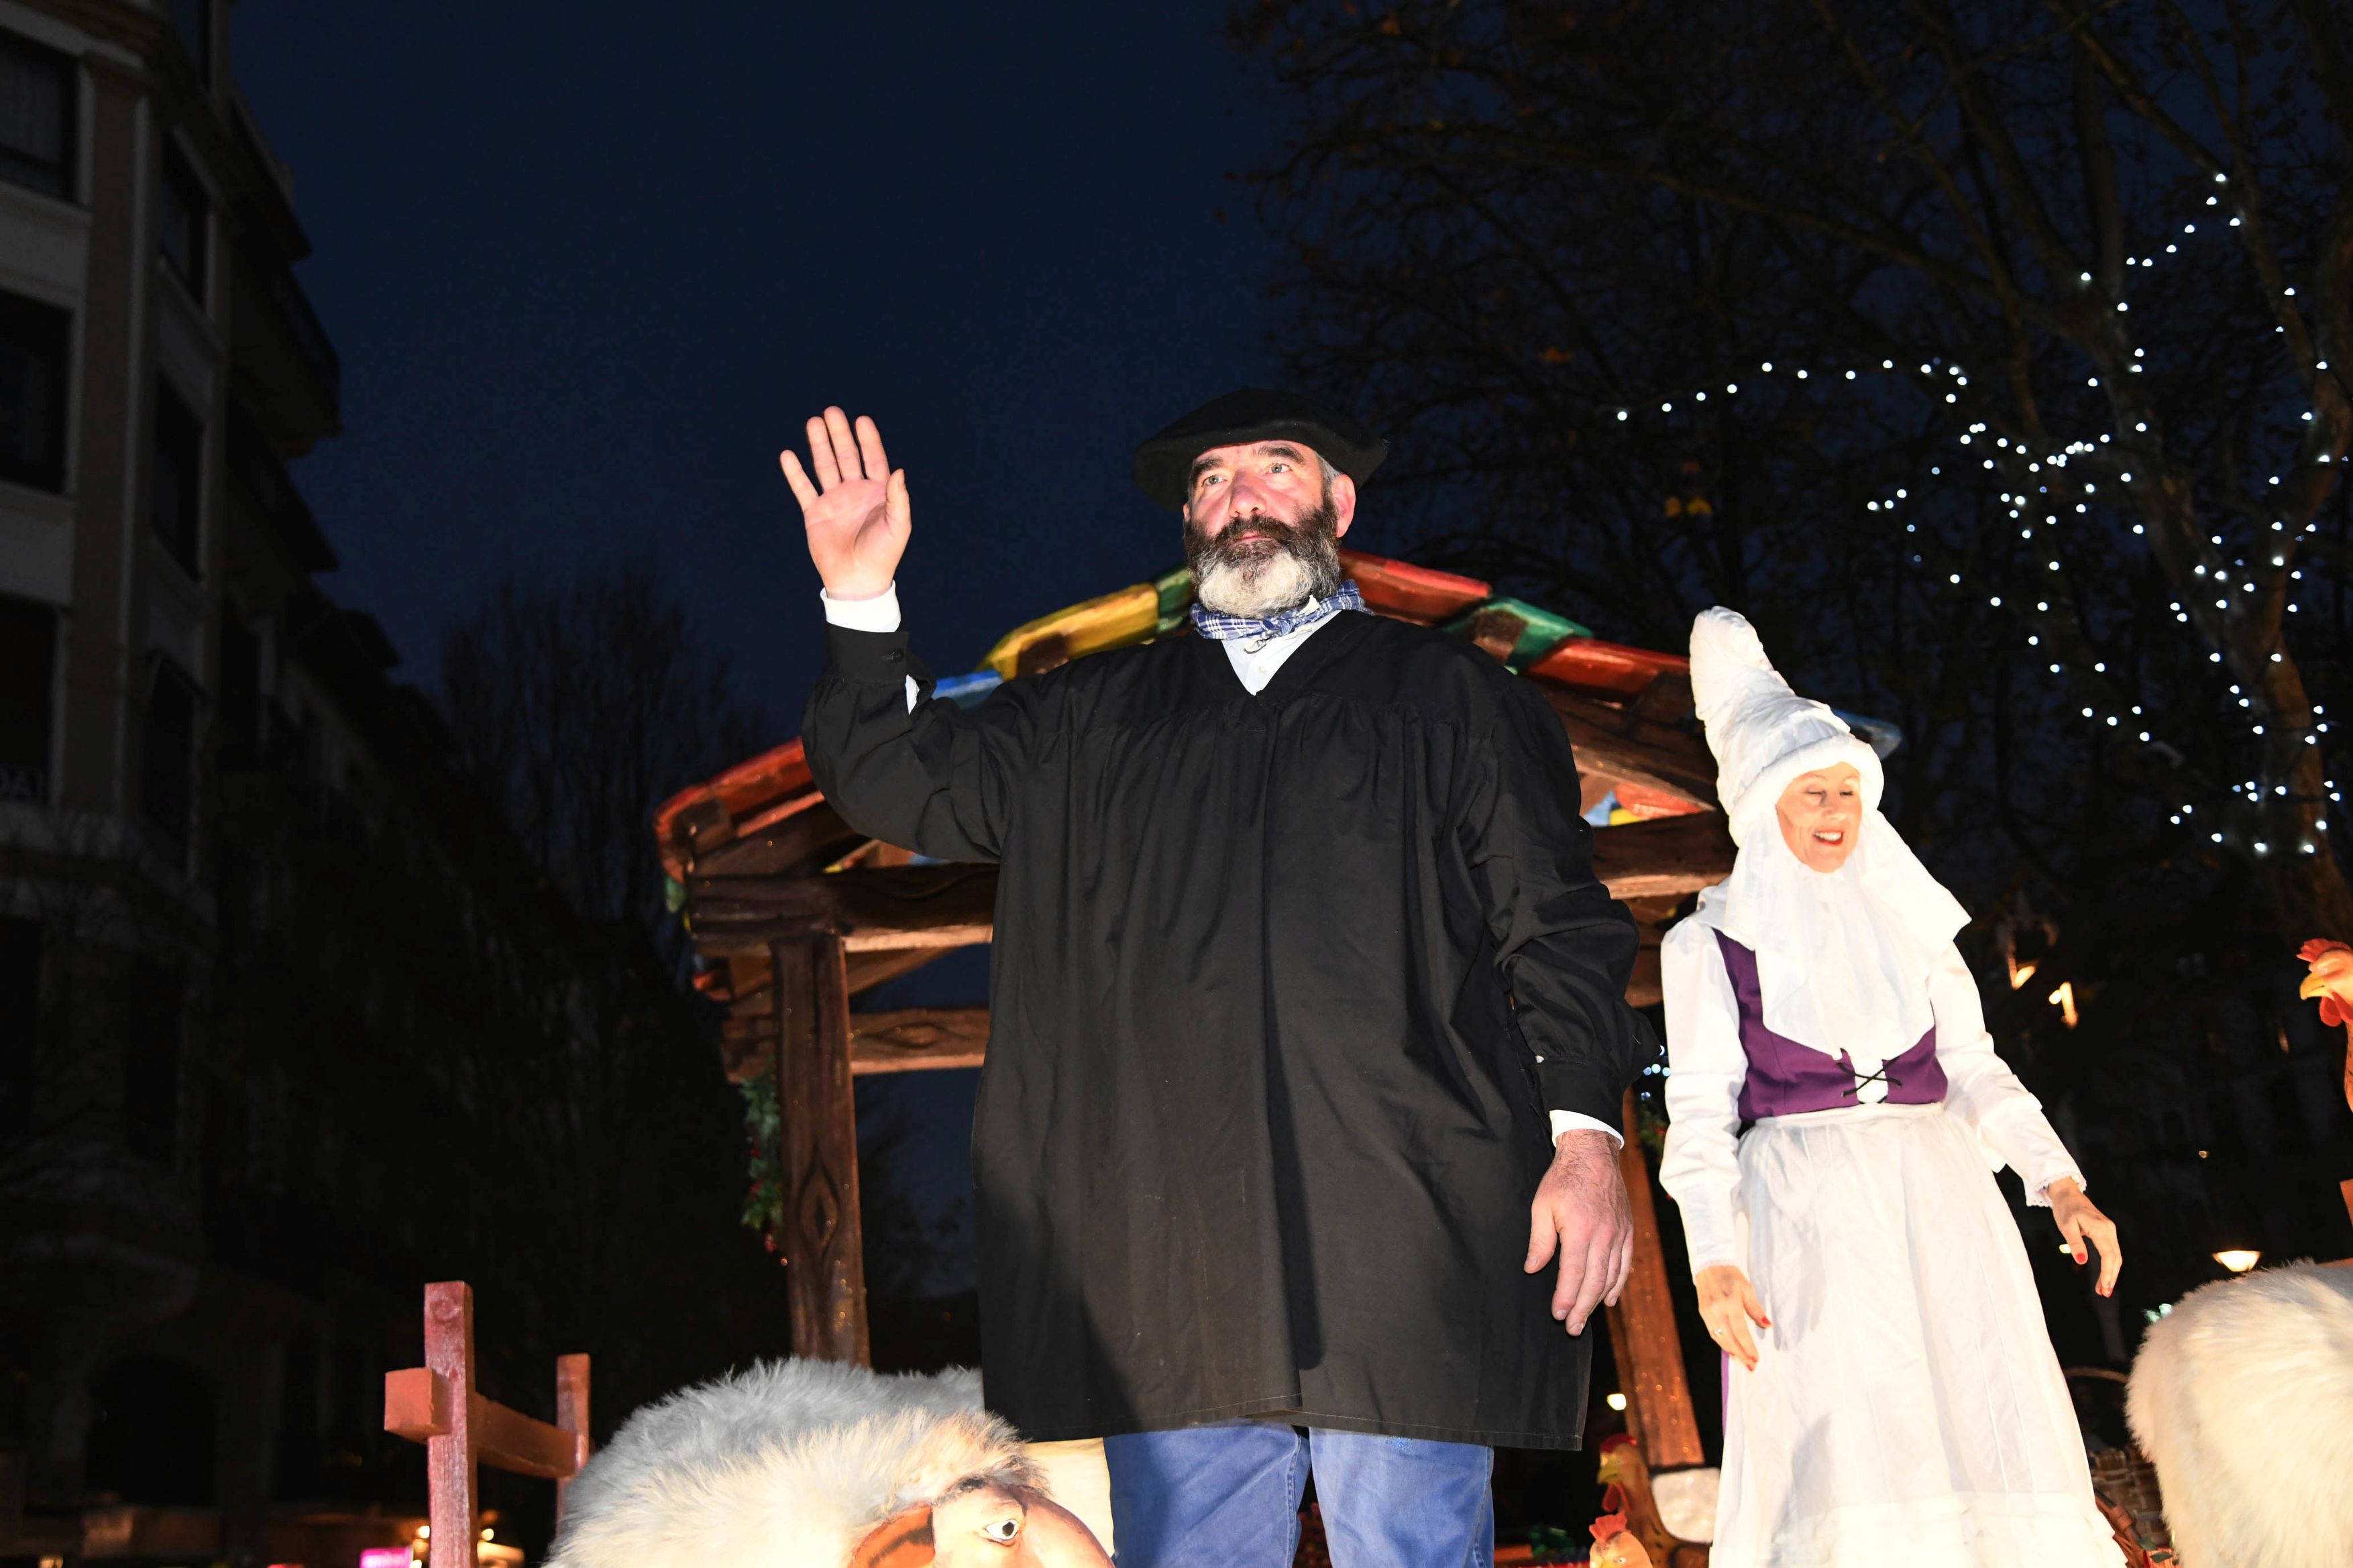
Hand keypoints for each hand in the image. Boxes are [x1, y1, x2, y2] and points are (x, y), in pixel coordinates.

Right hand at [781, 407, 909, 600]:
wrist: (857, 581)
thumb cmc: (883, 555)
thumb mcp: (898, 526)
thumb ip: (898, 498)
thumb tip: (900, 471)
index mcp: (877, 493)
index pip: (873, 459)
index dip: (868, 440)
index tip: (862, 420)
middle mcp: (855, 492)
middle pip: (846, 456)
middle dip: (840, 434)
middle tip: (832, 411)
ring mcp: (833, 500)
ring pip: (824, 466)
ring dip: (819, 445)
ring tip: (812, 422)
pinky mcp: (814, 512)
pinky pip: (803, 488)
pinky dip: (795, 473)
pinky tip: (788, 455)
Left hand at [1524, 1129, 1632, 1334]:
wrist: (1593, 1154)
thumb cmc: (1563, 1179)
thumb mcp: (1542, 1205)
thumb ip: (1540, 1240)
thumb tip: (1533, 1269)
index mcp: (1580, 1230)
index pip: (1573, 1274)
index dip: (1566, 1297)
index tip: (1558, 1314)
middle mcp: (1604, 1235)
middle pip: (1594, 1281)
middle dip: (1582, 1308)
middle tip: (1572, 1328)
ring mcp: (1618, 1234)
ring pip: (1611, 1276)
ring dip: (1598, 1300)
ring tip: (1586, 1319)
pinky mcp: (1627, 1231)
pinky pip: (1625, 1264)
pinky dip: (1618, 1284)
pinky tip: (1608, 1298)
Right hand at [1694, 1264, 1767, 1371]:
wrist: (1710, 1264)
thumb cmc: (1731, 1276)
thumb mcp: (1747, 1289)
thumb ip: (1755, 1309)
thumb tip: (1767, 1326)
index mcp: (1729, 1302)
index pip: (1740, 1331)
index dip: (1748, 1347)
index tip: (1756, 1358)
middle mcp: (1716, 1309)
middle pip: (1729, 1338)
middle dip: (1741, 1354)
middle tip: (1751, 1365)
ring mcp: (1707, 1312)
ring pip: (1719, 1338)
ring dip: (1731, 1351)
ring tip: (1742, 1360)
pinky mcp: (1702, 1312)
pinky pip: (1713, 1332)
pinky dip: (1722, 1343)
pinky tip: (1730, 1349)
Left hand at [2047, 1178, 2121, 1296]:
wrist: (2068, 1194)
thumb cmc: (2065, 1209)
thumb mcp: (2066, 1225)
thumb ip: (2075, 1243)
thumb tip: (2081, 1261)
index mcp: (2101, 1229)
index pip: (2109, 1255)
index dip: (2108, 1273)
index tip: (2104, 1287)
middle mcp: (2110, 1230)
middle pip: (2116, 1258)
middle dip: (2111, 1277)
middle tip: (2104, 1293)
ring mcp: (2110, 1231)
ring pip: (2115, 1256)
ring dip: (2111, 1273)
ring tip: (2103, 1289)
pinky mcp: (2107, 1232)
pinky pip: (2111, 1251)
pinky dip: (2110, 1265)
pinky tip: (2104, 1275)